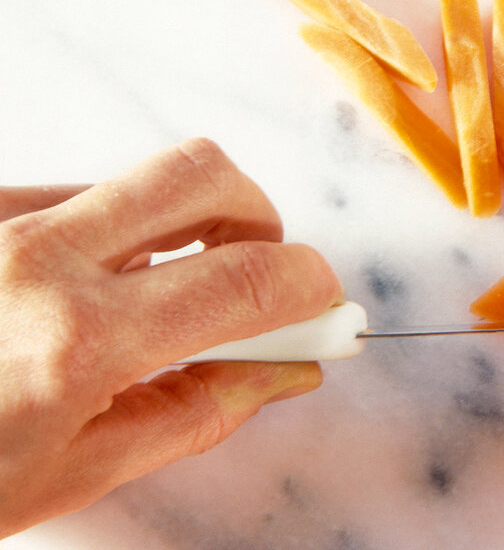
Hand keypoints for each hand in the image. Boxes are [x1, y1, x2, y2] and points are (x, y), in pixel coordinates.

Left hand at [0, 138, 342, 536]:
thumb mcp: (76, 472)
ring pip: (139, 181)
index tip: (322, 305)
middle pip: (204, 172)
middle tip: (254, 271)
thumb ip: (201, 411)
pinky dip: (106, 237)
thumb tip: (288, 369)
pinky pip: (72, 196)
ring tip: (148, 299)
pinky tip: (70, 295)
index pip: (250, 280)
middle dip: (259, 215)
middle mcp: (39, 258)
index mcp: (79, 342)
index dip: (311, 286)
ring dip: (178, 229)